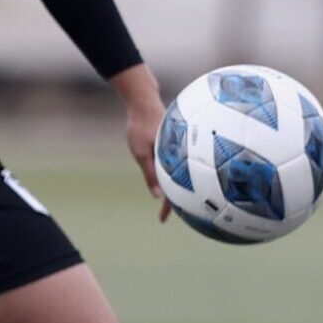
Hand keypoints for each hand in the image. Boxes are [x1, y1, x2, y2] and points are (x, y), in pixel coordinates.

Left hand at [111, 65, 173, 220]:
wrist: (143, 100)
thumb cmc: (140, 125)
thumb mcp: (141, 152)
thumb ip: (150, 173)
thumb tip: (158, 196)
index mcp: (173, 159)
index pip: (174, 189)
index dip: (169, 207)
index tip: (163, 221)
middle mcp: (179, 156)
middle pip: (182, 183)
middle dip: (178, 200)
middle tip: (173, 215)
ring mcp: (178, 150)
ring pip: (181, 173)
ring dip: (177, 186)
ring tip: (174, 200)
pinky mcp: (175, 144)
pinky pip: (178, 163)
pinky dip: (175, 173)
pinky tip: (172, 176)